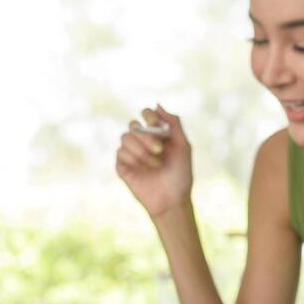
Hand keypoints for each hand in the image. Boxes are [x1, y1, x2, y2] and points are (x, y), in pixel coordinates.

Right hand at [116, 105, 191, 219]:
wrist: (172, 200)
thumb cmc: (180, 174)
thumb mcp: (183, 146)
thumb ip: (174, 123)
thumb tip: (157, 104)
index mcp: (157, 134)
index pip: (146, 114)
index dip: (149, 116)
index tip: (156, 125)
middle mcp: (142, 141)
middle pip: (133, 125)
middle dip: (146, 136)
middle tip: (160, 150)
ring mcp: (130, 153)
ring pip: (125, 138)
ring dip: (142, 151)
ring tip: (155, 165)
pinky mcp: (122, 166)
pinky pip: (120, 153)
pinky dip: (133, 161)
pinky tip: (143, 171)